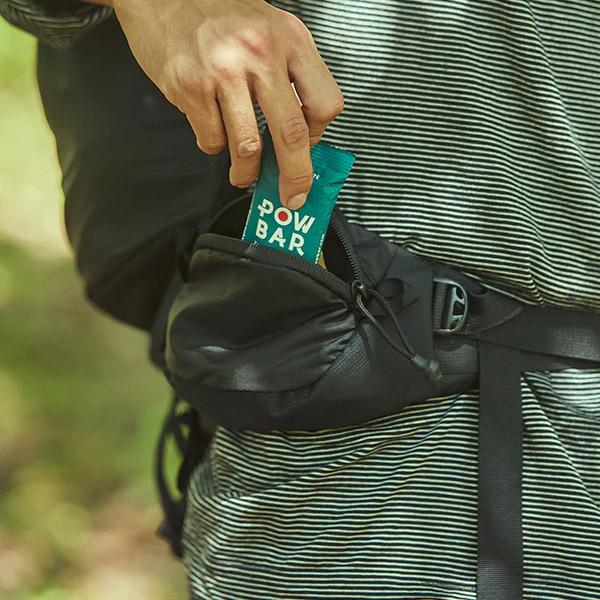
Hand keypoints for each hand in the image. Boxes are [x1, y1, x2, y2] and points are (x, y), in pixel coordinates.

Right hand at [104, 0, 343, 208]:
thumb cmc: (219, 13)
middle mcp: (260, 53)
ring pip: (248, 147)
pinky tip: (213, 128)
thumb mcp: (271, 29)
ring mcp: (223, 71)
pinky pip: (212, 139)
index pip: (325, 103)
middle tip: (292, 196)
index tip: (310, 148)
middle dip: (295, 177)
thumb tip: (304, 134)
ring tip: (244, 174)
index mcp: (290, 39)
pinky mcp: (190, 87)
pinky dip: (214, 144)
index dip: (320, 136)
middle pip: (292, 134)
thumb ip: (291, 74)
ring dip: (247, 171)